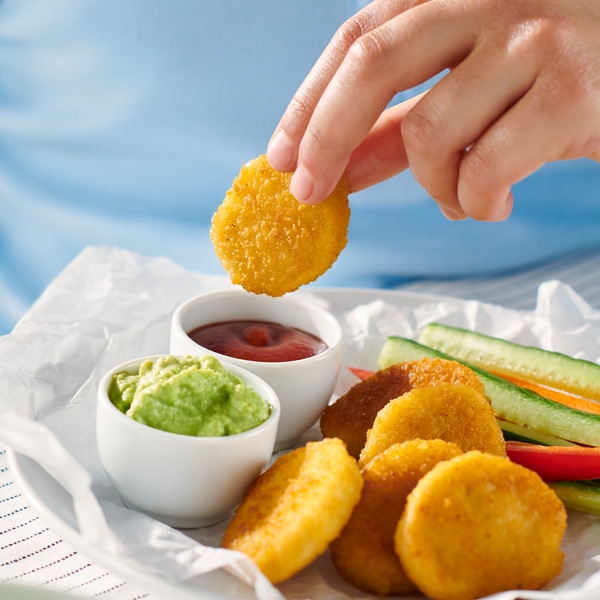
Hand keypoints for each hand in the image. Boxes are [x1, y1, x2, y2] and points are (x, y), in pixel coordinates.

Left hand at [266, 0, 599, 220]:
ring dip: (431, 185)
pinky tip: (491, 204)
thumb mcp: (466, 89)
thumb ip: (400, 124)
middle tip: (309, 191)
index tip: (282, 156)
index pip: (357, 38)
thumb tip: (339, 167)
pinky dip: (475, 203)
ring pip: (430, 131)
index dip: (310, 102)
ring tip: (458, 196)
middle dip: (326, 138)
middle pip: (373, 63)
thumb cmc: (551, 77)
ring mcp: (533, 39)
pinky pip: (485, 169)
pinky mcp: (571, 92)